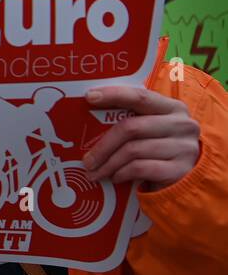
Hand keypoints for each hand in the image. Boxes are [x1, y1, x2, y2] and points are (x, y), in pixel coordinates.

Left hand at [83, 85, 199, 190]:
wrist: (188, 179)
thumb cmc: (159, 151)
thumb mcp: (150, 131)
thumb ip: (131, 121)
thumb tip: (87, 120)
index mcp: (172, 108)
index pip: (140, 96)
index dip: (114, 95)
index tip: (89, 96)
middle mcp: (182, 124)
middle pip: (131, 128)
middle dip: (103, 146)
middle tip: (87, 160)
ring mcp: (184, 147)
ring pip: (133, 150)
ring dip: (109, 164)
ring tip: (96, 172)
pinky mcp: (180, 170)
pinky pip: (140, 168)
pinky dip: (122, 173)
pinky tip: (115, 177)